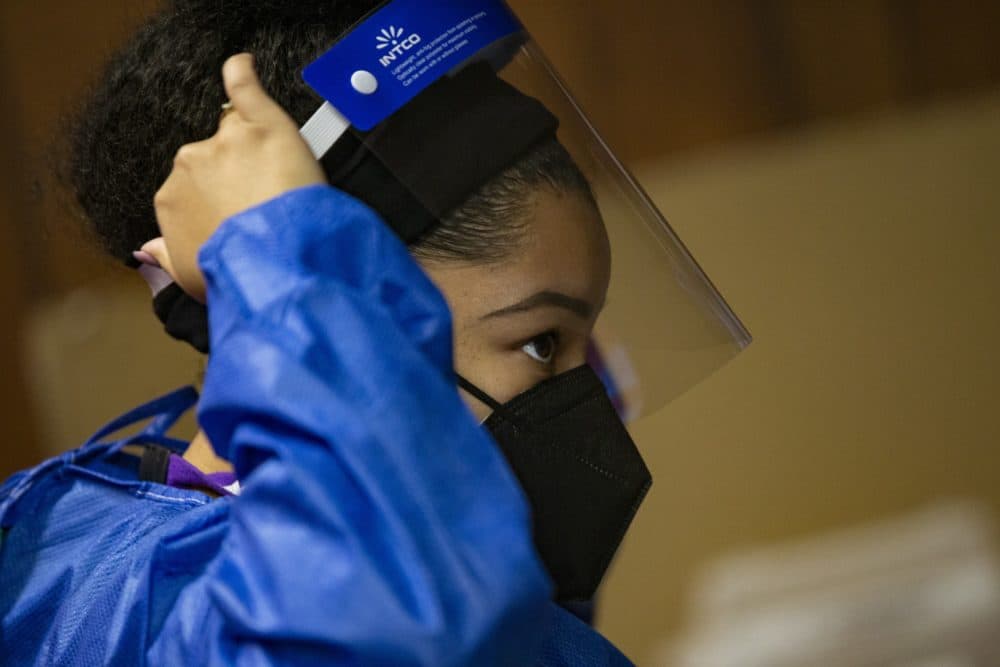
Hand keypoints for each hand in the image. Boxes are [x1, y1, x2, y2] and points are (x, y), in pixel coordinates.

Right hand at [142, 53, 325, 301]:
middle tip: (267, 207)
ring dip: (254, 151)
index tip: (239, 219)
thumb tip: (147, 251)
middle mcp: (189, 166)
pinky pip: (247, 89)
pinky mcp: (262, 127)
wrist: (273, 265)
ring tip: (281, 181)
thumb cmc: (233, 276)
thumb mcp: (191, 280)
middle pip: (213, 161)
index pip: (191, 191)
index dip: (219, 205)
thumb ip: (166, 258)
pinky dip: (244, 75)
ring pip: (236, 134)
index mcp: (171, 201)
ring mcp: (225, 142)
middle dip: (237, 179)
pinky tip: (242, 66)